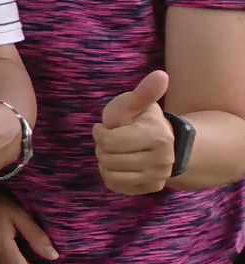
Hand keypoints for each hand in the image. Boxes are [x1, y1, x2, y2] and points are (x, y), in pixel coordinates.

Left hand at [94, 70, 176, 196]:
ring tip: (116, 151)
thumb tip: (161, 75)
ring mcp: (158, 176)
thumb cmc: (139, 119)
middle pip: (108, 159)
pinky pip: (115, 186)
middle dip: (102, 147)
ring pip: (110, 174)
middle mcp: (162, 160)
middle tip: (112, 139)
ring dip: (105, 161)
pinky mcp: (152, 188)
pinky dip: (110, 175)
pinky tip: (119, 164)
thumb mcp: (135, 103)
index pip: (109, 142)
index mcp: (157, 136)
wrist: (159, 139)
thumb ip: (144, 92)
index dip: (100, 133)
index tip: (106, 127)